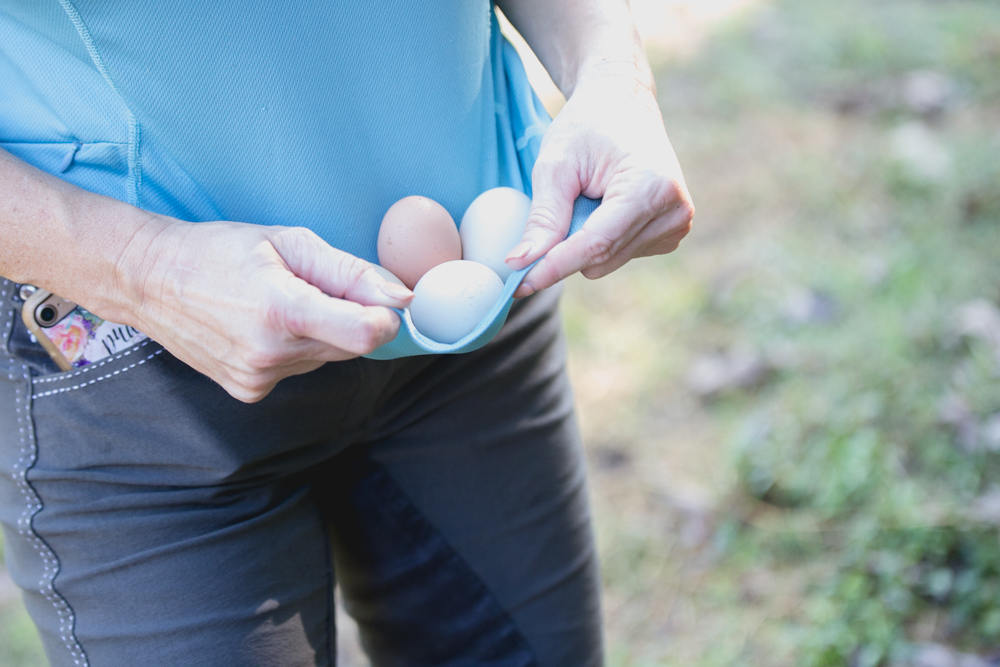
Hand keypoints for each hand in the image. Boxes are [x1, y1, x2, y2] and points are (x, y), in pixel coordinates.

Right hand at [122, 218, 411, 402]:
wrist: (150, 280)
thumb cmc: (221, 251)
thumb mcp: (290, 242)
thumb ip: (351, 271)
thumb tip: (402, 298)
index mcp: (283, 311)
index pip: (367, 334)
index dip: (385, 317)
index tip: (379, 299)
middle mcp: (270, 354)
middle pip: (351, 346)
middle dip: (349, 318)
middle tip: (312, 287)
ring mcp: (258, 378)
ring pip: (326, 358)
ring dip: (320, 333)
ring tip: (277, 303)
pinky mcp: (248, 392)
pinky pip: (299, 370)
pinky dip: (295, 349)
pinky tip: (262, 326)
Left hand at [505, 74, 694, 295]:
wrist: (622, 103)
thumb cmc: (587, 125)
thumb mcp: (555, 165)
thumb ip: (542, 218)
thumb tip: (520, 264)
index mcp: (650, 187)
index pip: (596, 244)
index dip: (554, 266)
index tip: (518, 284)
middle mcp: (674, 210)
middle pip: (600, 258)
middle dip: (565, 248)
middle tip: (552, 211)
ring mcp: (677, 224)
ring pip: (607, 262)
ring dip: (583, 239)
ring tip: (588, 196)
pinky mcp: (671, 233)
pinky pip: (619, 255)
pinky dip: (600, 238)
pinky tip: (604, 205)